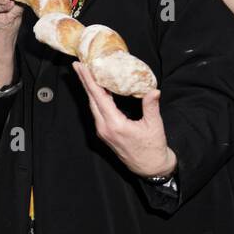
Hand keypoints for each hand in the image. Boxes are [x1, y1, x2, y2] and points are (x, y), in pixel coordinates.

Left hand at [73, 62, 176, 178]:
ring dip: (89, 89)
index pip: (98, 98)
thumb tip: (153, 90)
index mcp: (115, 125)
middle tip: (79, 65)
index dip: (89, 81)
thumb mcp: (154, 126)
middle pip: (91, 100)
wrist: (150, 167)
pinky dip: (96, 99)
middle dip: (85, 81)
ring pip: (93, 106)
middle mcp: (105, 128)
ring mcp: (103, 131)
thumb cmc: (152, 148)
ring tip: (86, 74)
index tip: (81, 68)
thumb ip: (151, 107)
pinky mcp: (105, 133)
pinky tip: (97, 90)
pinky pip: (97, 112)